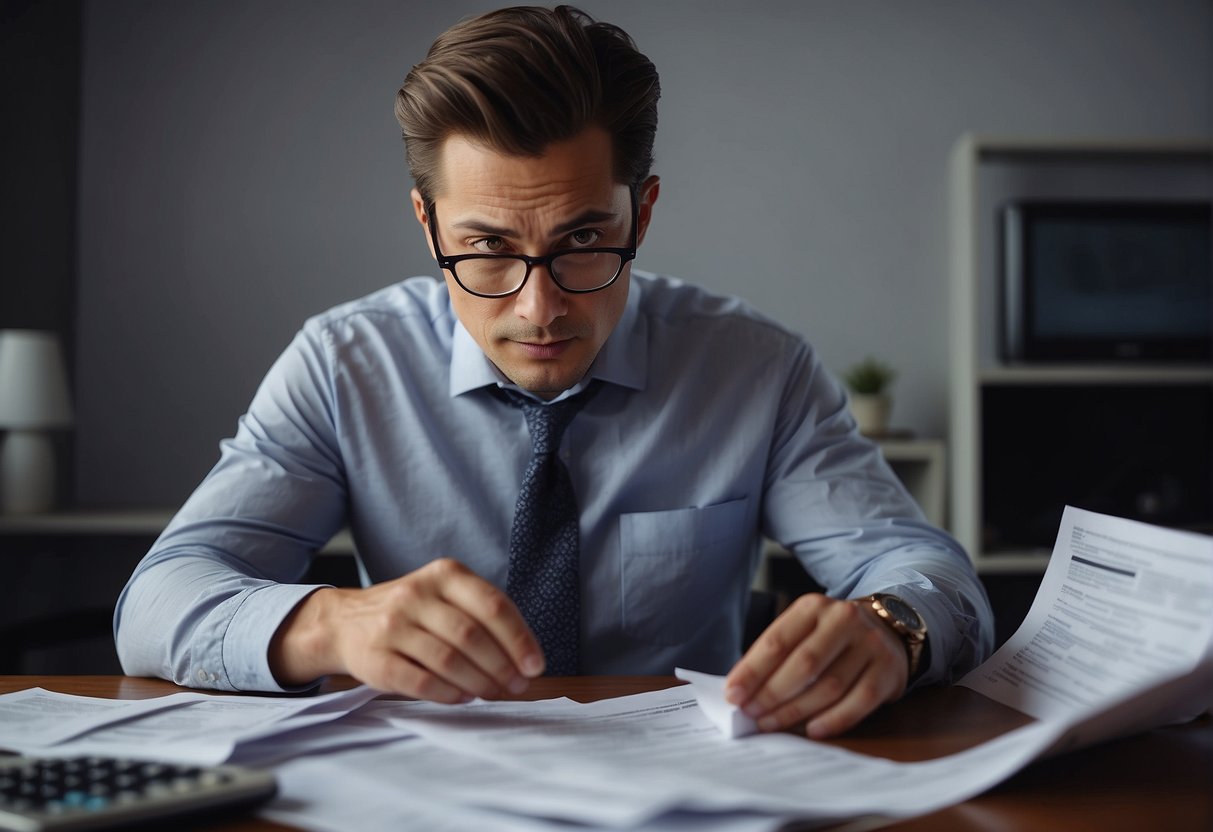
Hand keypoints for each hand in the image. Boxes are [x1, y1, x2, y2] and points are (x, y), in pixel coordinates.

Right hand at [269, 558, 544, 701]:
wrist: (345, 622)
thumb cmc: (411, 613)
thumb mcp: (444, 595)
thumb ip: (482, 616)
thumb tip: (524, 658)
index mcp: (443, 574)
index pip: (492, 605)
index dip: (519, 638)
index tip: (535, 665)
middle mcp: (416, 594)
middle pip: (472, 635)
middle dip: (502, 666)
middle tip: (517, 686)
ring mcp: (393, 626)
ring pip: (448, 660)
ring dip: (479, 683)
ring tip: (493, 694)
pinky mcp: (376, 658)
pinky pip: (421, 681)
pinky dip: (448, 694)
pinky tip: (462, 698)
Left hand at [723, 593, 907, 737]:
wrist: (889, 626)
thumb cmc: (831, 636)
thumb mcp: (803, 629)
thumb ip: (775, 654)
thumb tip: (742, 690)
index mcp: (813, 607)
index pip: (777, 641)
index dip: (752, 671)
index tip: (733, 694)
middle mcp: (844, 620)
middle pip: (804, 664)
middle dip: (772, 693)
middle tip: (751, 713)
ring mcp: (870, 645)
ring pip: (829, 686)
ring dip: (796, 711)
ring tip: (771, 724)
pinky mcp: (889, 671)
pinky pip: (859, 702)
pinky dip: (834, 720)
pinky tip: (812, 730)